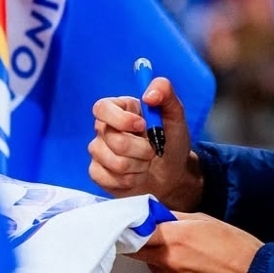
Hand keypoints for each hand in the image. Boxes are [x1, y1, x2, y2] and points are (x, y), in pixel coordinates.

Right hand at [89, 77, 202, 208]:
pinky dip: (132, 180)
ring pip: (116, 163)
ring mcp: (99, 152)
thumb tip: (149, 95)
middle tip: (154, 150)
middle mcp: (104, 129)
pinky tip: (138, 175)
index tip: (143, 126)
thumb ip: (165, 92)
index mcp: (119, 109)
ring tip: (147, 162)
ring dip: (140, 165)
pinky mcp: (98, 173)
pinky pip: (110, 179)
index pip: (102, 108)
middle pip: (114, 140)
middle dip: (143, 149)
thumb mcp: (175, 113)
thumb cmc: (171, 141)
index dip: (121, 119)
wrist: (173, 172)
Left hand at [133, 212, 262, 272]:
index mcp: (173, 237)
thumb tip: (156, 216)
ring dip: (165, 265)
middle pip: (141, 254)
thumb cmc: (236, 245)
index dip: (133, 232)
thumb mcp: (206, 220)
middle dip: (147, 248)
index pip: (136, 235)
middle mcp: (168, 261)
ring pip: (157, 271)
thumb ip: (176, 219)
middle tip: (163, 244)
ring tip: (191, 262)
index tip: (132, 230)